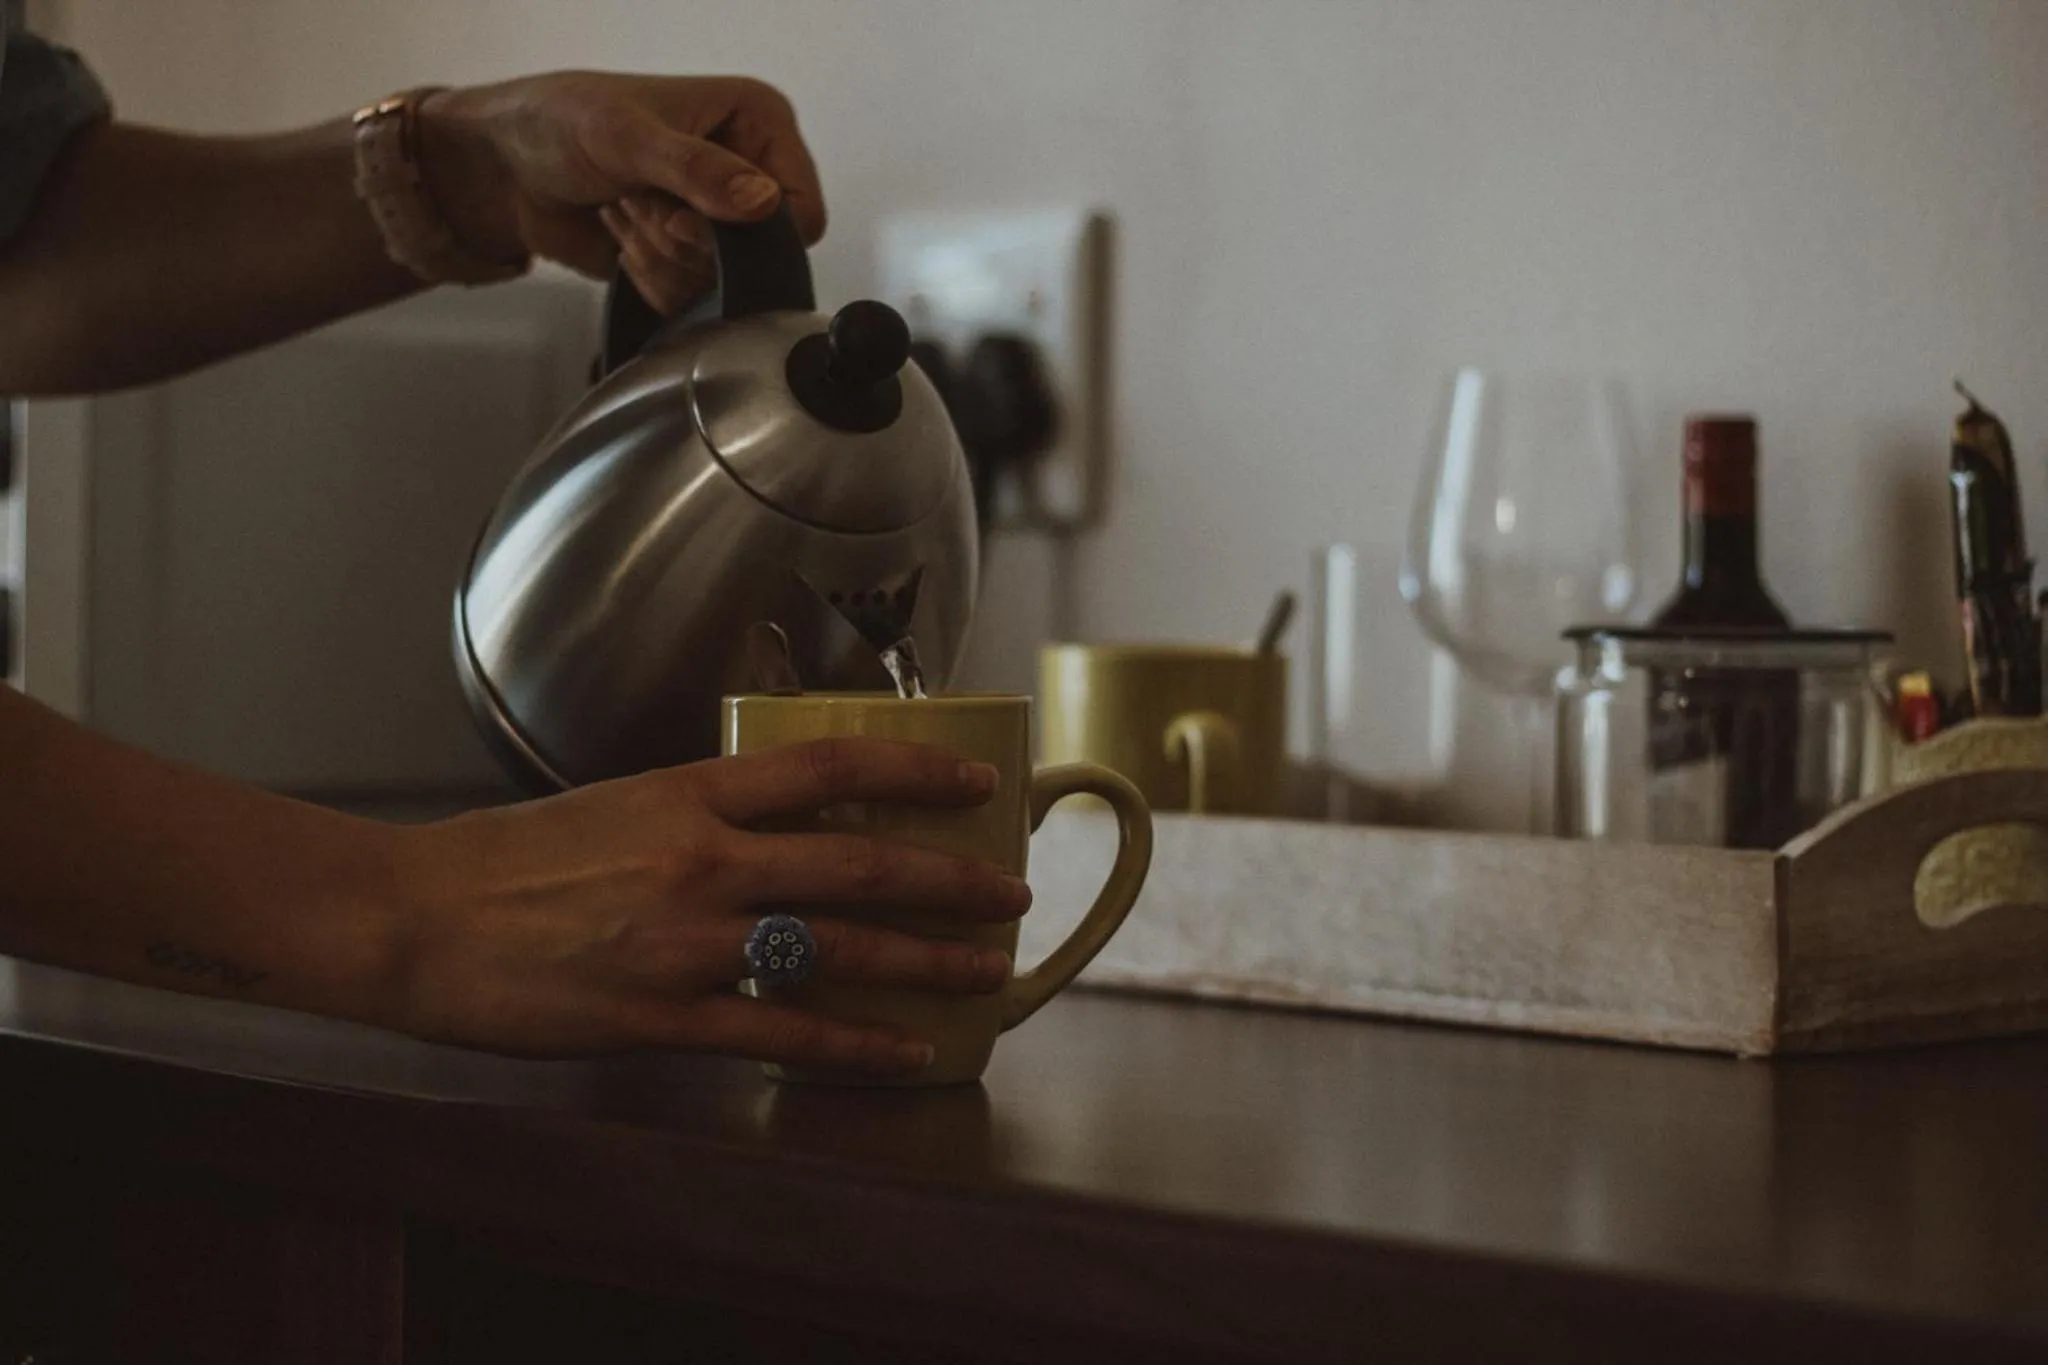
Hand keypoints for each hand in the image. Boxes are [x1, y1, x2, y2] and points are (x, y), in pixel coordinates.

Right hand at [385, 739, 1028, 1072]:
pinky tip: (904, 1051)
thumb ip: (700, 814)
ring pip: (839, 950)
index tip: (975, 780)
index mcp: (690, 792)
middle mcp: (704, 860)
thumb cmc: (503, 861)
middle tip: (1011, 891)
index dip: (916, 769)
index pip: (831, 766)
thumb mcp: (616, 804)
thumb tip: (774, 823)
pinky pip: (782, 1034)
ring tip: (987, 974)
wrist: (413, 919)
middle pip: (860, 863)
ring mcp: (688, 941)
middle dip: (951, 880)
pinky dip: (855, 1045)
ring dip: (927, 962)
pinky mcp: (661, 1017)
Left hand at [417, 72, 825, 312]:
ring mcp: (718, 218)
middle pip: (758, 256)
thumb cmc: (557, 123)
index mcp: (756, 122)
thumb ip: (698, 171)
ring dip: (658, 254)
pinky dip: (648, 277)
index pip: (799, 209)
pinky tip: (621, 238)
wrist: (503, 168)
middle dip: (686, 240)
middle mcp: (747, 169)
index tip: (687, 212)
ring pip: (721, 283)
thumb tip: (762, 202)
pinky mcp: (689, 256)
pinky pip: (692, 298)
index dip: (747, 229)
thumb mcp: (627, 138)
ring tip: (623, 209)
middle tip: (640, 200)